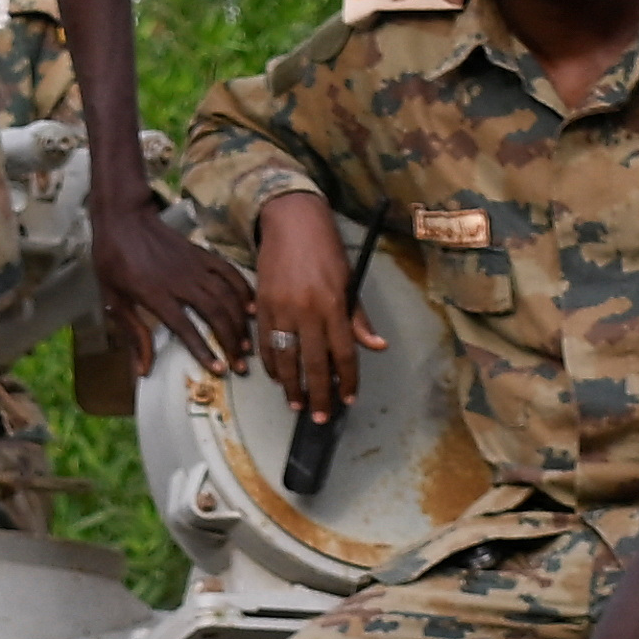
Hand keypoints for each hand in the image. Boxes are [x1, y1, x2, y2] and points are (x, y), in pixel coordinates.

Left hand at [91, 182, 249, 380]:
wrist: (123, 218)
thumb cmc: (112, 261)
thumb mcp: (112, 300)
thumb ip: (132, 335)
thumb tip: (142, 370)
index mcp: (154, 293)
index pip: (185, 327)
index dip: (204, 350)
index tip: (219, 369)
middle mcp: (179, 281)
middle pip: (214, 312)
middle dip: (231, 340)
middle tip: (241, 364)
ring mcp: (194, 265)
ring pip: (225, 295)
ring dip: (239, 321)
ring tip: (247, 344)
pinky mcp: (202, 254)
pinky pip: (229, 272)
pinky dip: (243, 290)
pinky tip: (251, 308)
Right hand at [250, 195, 381, 425]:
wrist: (291, 222)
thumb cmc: (326, 250)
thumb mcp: (349, 280)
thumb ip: (358, 318)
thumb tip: (376, 347)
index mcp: (333, 304)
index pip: (343, 353)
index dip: (346, 380)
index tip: (348, 398)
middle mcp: (306, 310)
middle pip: (313, 363)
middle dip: (319, 394)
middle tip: (321, 417)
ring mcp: (281, 309)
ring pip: (286, 358)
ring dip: (291, 386)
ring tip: (297, 404)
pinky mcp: (262, 305)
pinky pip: (265, 343)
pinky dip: (271, 364)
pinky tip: (277, 377)